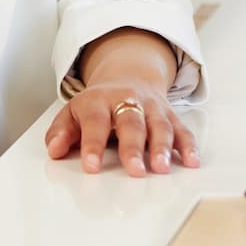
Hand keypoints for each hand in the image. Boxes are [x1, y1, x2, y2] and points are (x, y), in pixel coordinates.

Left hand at [44, 31, 198, 176]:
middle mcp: (128, 101)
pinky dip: (188, 145)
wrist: (128, 75)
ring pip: (159, 125)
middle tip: (134, 170)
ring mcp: (151, 107)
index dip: (93, 144)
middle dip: (133, 148)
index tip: (91, 166)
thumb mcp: (73, 112)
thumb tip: (54, 150)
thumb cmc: (98, 103)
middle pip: (132, 123)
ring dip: (162, 147)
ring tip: (161, 168)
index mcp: (99, 101)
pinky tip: (191, 161)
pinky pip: (182, 129)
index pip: (95, 122)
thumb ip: (61, 131)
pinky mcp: (170, 114)